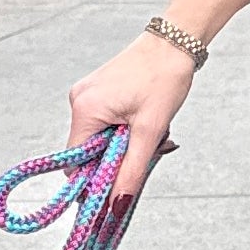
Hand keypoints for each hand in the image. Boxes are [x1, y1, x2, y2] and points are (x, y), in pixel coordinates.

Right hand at [66, 30, 197, 203]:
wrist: (174, 43)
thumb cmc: (163, 80)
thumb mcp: (150, 131)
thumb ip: (131, 171)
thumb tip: (117, 206)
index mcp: (85, 110)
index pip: (75, 163)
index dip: (94, 180)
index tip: (119, 185)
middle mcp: (78, 101)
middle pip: (87, 152)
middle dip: (115, 161)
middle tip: (146, 151)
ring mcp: (87, 95)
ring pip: (98, 140)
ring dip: (122, 146)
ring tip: (149, 130)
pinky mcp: (98, 92)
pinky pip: (104, 124)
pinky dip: (123, 131)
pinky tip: (143, 121)